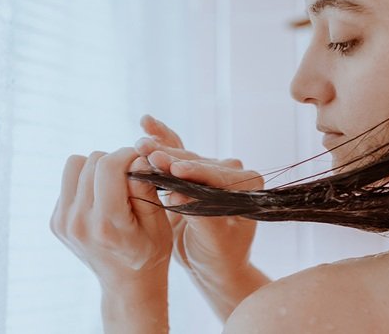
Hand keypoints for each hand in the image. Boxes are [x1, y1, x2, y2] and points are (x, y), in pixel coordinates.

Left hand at [49, 147, 172, 288]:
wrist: (127, 284)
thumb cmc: (149, 252)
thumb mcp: (158, 223)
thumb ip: (146, 189)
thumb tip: (137, 158)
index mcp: (105, 224)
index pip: (108, 166)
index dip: (128, 155)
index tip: (141, 161)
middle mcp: (78, 222)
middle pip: (92, 161)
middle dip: (115, 161)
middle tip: (130, 177)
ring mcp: (63, 222)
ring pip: (74, 165)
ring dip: (96, 168)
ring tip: (113, 186)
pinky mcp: (55, 221)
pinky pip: (69, 181)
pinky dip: (86, 182)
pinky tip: (101, 200)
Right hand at [136, 115, 263, 282]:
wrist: (214, 265)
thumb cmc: (220, 257)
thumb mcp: (213, 242)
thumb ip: (201, 217)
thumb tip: (178, 194)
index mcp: (248, 186)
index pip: (217, 176)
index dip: (194, 172)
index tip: (173, 169)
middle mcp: (233, 172)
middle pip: (197, 162)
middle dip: (171, 158)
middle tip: (147, 152)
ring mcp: (212, 170)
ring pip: (183, 156)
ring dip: (161, 149)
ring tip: (139, 143)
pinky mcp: (194, 171)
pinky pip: (177, 152)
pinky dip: (162, 140)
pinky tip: (146, 123)